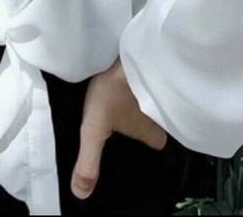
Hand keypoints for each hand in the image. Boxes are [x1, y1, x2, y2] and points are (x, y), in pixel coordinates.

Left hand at [70, 57, 167, 199]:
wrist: (127, 49)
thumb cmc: (113, 91)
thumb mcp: (94, 128)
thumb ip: (89, 161)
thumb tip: (81, 193)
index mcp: (150, 129)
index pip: (158, 142)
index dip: (151, 140)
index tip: (141, 138)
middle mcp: (160, 110)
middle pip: (158, 119)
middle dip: (149, 117)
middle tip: (133, 112)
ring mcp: (160, 85)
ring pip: (156, 97)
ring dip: (145, 95)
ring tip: (129, 92)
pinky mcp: (154, 66)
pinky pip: (153, 77)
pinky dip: (144, 78)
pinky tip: (130, 74)